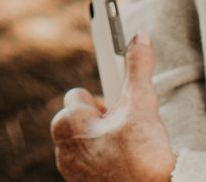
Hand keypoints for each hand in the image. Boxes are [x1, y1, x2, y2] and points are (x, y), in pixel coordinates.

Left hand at [52, 32, 176, 181]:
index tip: (116, 105)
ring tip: (126, 147)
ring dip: (101, 141)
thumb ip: (137, 67)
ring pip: (83, 143)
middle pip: (79, 120)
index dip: (102, 101)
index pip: (78, 96)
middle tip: (124, 128)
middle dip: (100, 121)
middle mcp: (62, 149)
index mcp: (67, 123)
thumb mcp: (141, 102)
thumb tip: (140, 37)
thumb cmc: (143, 151)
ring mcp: (69, 171)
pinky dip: (101, 162)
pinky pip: (86, 165)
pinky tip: (122, 164)